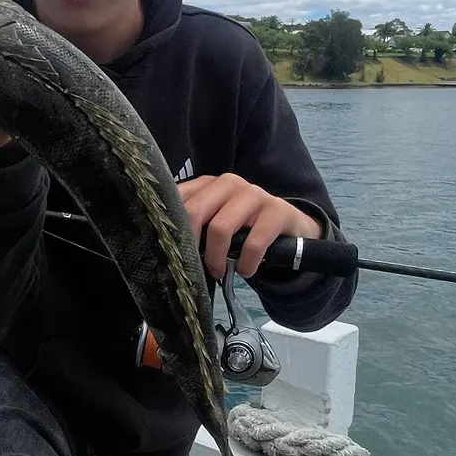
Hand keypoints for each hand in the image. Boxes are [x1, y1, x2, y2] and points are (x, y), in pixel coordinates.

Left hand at [178, 173, 321, 279]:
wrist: (291, 228)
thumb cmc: (245, 228)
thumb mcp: (216, 221)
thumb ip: (194, 224)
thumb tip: (164, 244)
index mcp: (209, 184)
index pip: (178, 199)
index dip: (171, 227)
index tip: (171, 251)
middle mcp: (229, 183)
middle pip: (195, 211)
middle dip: (191, 245)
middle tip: (194, 267)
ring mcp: (254, 194)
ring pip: (221, 227)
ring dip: (217, 258)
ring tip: (219, 272)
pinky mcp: (277, 210)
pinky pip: (253, 242)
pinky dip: (246, 263)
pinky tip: (246, 270)